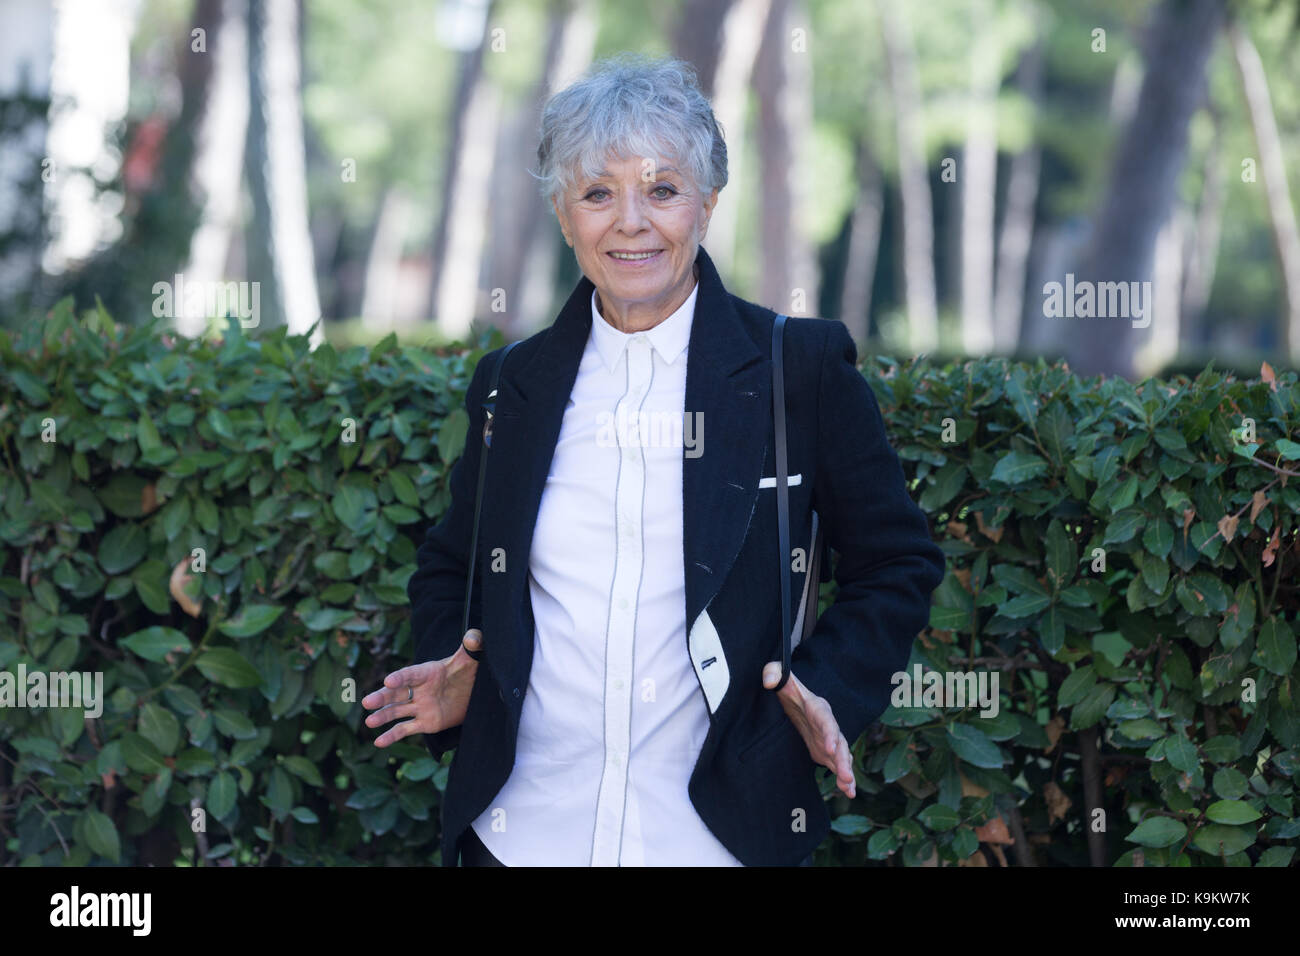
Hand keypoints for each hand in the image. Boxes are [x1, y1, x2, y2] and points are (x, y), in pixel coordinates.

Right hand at [362, 629, 482, 747]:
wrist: (471, 692)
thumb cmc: (467, 671)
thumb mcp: (471, 657)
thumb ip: (472, 645)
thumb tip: (473, 636)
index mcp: (427, 672)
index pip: (411, 674)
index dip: (400, 677)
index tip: (389, 681)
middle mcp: (419, 689)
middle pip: (397, 693)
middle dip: (382, 697)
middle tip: (367, 702)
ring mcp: (420, 707)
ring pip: (397, 711)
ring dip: (383, 716)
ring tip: (369, 722)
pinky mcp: (424, 723)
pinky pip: (406, 729)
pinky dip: (392, 736)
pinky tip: (379, 742)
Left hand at [761, 661, 855, 797]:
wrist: (793, 698)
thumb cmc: (786, 685)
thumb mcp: (778, 675)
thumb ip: (773, 673)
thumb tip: (769, 682)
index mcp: (817, 707)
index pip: (826, 720)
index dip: (830, 734)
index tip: (830, 749)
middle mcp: (827, 724)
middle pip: (839, 742)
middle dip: (843, 760)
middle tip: (846, 776)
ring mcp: (827, 739)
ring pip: (841, 756)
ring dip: (846, 771)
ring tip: (849, 789)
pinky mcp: (823, 750)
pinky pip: (836, 765)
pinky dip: (843, 777)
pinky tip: (848, 792)